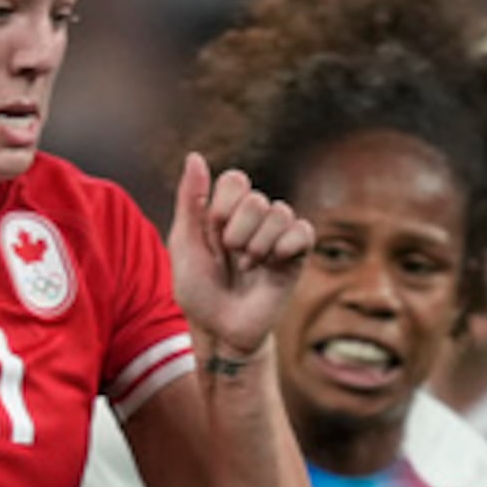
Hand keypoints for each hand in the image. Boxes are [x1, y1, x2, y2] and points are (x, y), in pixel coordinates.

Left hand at [168, 151, 314, 365]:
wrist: (220, 330)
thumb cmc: (198, 290)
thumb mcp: (185, 244)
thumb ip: (190, 200)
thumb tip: (194, 156)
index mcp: (226, 210)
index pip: (236, 181)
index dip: (222, 208)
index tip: (211, 235)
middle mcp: (254, 217)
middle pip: (256, 199)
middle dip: (236, 234)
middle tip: (231, 257)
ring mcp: (277, 234)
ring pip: (280, 213)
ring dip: (257, 247)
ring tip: (248, 267)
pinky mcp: (297, 253)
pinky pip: (302, 231)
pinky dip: (284, 248)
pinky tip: (272, 265)